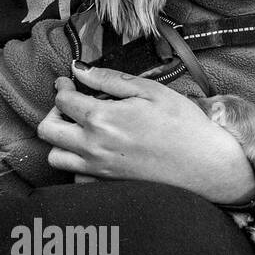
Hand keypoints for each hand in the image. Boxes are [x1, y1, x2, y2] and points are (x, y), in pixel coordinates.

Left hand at [37, 65, 254, 204]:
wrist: (207, 164)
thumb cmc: (184, 124)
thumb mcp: (150, 90)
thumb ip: (109, 79)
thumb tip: (79, 69)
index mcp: (102, 118)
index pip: (61, 100)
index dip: (62, 87)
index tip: (70, 83)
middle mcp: (93, 146)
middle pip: (46, 130)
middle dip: (53, 112)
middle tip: (70, 105)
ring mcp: (98, 169)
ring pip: (55, 156)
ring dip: (59, 140)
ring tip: (79, 129)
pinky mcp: (107, 185)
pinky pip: (74, 177)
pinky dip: (75, 164)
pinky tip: (93, 152)